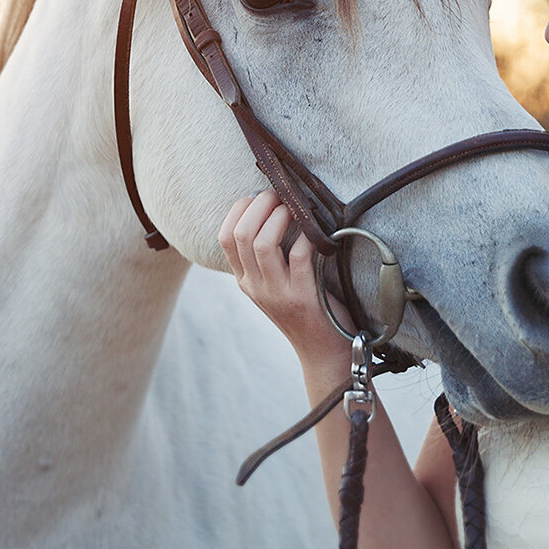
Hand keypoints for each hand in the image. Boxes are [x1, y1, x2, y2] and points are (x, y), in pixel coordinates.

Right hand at [218, 191, 348, 367]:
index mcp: (245, 281)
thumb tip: (274, 210)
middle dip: (259, 205)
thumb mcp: (276, 286)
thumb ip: (269, 257)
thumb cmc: (306, 310)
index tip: (258, 197)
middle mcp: (255, 287)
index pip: (224, 238)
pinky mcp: (303, 298)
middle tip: (278, 196)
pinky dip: (306, 237)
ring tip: (293, 209)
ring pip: (262, 244)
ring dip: (279, 217)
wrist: (324, 353)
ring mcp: (277, 294)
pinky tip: (315, 232)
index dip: (239, 209)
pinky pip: (298, 256)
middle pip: (241, 235)